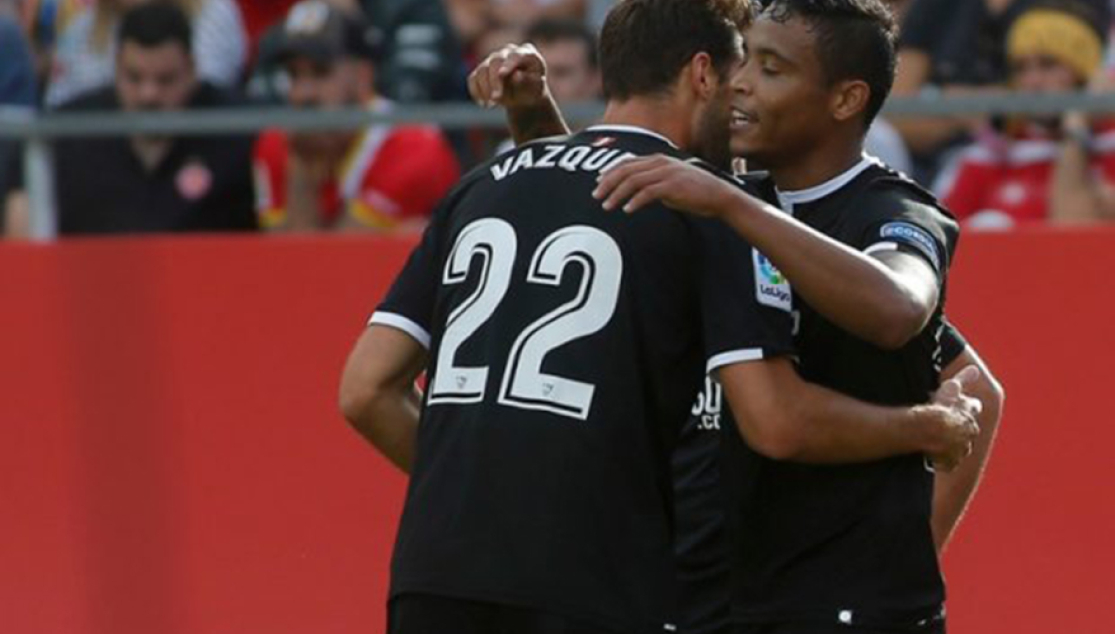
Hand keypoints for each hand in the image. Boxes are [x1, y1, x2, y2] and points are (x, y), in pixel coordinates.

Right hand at [468, 43, 548, 108]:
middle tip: (496, 98)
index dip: (508, 63)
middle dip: (494, 80)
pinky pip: (473, 78)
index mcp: (527, 53)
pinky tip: (484, 104)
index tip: (502, 74)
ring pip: (482, 69)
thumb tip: (516, 75)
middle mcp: (509, 52)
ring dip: (484, 88)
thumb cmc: (533, 90)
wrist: (525, 97)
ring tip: (492, 104)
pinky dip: (476, 92)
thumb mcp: (536, 89)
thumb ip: (528, 81)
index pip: (516, 55)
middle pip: (496, 61)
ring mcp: (494, 59)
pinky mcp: (482, 69)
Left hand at [592, 154, 738, 215]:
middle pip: (625, 170)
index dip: (609, 172)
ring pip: (633, 181)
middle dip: (607, 183)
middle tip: (595, 196)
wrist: (718, 195)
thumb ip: (653, 183)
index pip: (627, 162)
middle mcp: (660, 163)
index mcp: (658, 159)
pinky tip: (627, 210)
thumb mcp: (670, 182)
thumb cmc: (694, 192)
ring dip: (617, 194)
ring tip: (607, 206)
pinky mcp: (673, 186)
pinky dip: (635, 201)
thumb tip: (636, 193)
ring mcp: (666, 173)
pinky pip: (648, 193)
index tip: (597, 183)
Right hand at [919, 365, 982, 471]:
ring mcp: (960, 451)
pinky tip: (935, 457)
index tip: (958, 406)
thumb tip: (975, 368)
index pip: (972, 410)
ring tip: (939, 441)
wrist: (925, 430)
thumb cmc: (937, 408)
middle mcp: (968, 436)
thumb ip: (963, 379)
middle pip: (967, 431)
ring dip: (952, 445)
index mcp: (970, 418)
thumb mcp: (949, 389)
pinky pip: (948, 464)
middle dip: (959, 428)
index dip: (965, 407)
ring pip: (959, 448)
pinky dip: (943, 461)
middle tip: (946, 424)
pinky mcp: (949, 463)